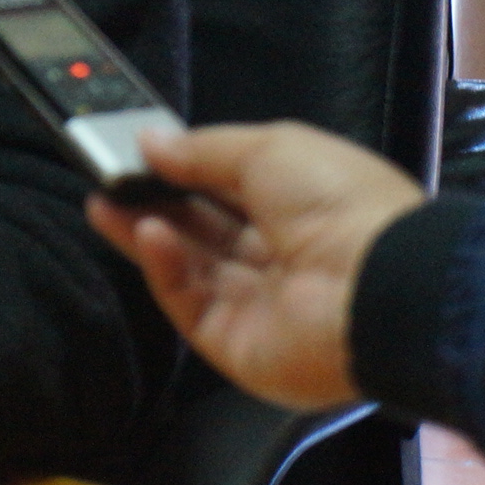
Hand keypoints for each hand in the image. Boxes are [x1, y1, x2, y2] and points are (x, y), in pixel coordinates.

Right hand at [87, 122, 427, 411]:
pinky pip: (189, 303)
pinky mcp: (236, 344)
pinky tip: (150, 234)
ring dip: (147, 232)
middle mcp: (280, 257)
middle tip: (109, 178)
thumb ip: (201, 148)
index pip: (226, 190)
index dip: (182, 170)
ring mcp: (257, 304)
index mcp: (299, 208)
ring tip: (105, 203)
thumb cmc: (341, 205)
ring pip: (187, 266)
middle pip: (200, 230)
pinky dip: (164, 267)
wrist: (378, 288)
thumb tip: (150, 141)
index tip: (139, 153)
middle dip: (153, 201)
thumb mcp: (270, 147)